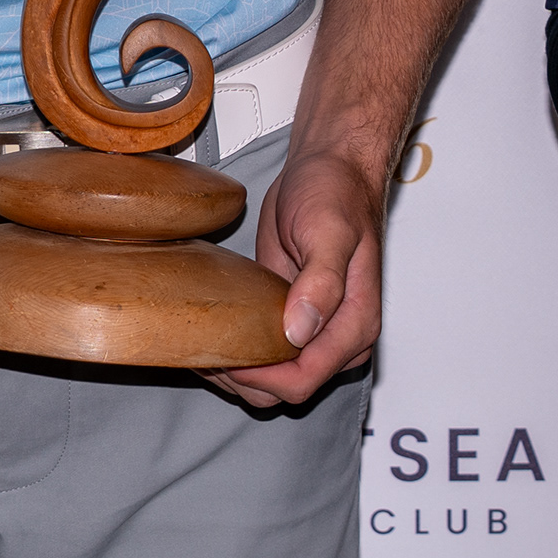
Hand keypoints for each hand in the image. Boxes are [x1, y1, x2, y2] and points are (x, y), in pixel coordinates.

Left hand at [214, 144, 384, 407]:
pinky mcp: (290, 318)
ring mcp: (314, 330)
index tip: (226, 358)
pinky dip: (239, 356)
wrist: (332, 167)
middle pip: (288, 390)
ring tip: (201, 348)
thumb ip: (321, 282)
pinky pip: (266, 354)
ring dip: (238, 375)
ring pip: (274, 381)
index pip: (306, 378)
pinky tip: (212, 339)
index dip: (263, 378)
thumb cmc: (336, 192)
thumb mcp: (330, 231)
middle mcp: (338, 337)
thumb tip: (300, 331)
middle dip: (245, 380)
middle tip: (204, 352)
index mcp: (356, 324)